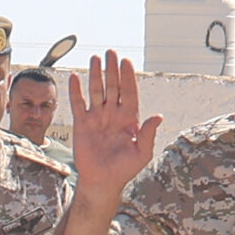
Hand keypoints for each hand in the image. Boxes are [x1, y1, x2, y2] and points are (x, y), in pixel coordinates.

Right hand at [67, 50, 161, 202]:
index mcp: (129, 118)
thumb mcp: (142, 153)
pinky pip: (79, 104)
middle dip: (112, 70)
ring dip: (96, 75)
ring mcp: (97, 117)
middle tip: (111, 52)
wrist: (102, 181)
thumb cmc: (124, 169)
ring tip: (96, 59)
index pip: (129, 92)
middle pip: (113, 87)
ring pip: (96, 91)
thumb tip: (158, 116)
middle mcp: (113, 114)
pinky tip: (76, 77)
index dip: (128, 77)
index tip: (126, 62)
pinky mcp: (82, 124)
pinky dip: (76, 91)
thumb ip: (148, 134)